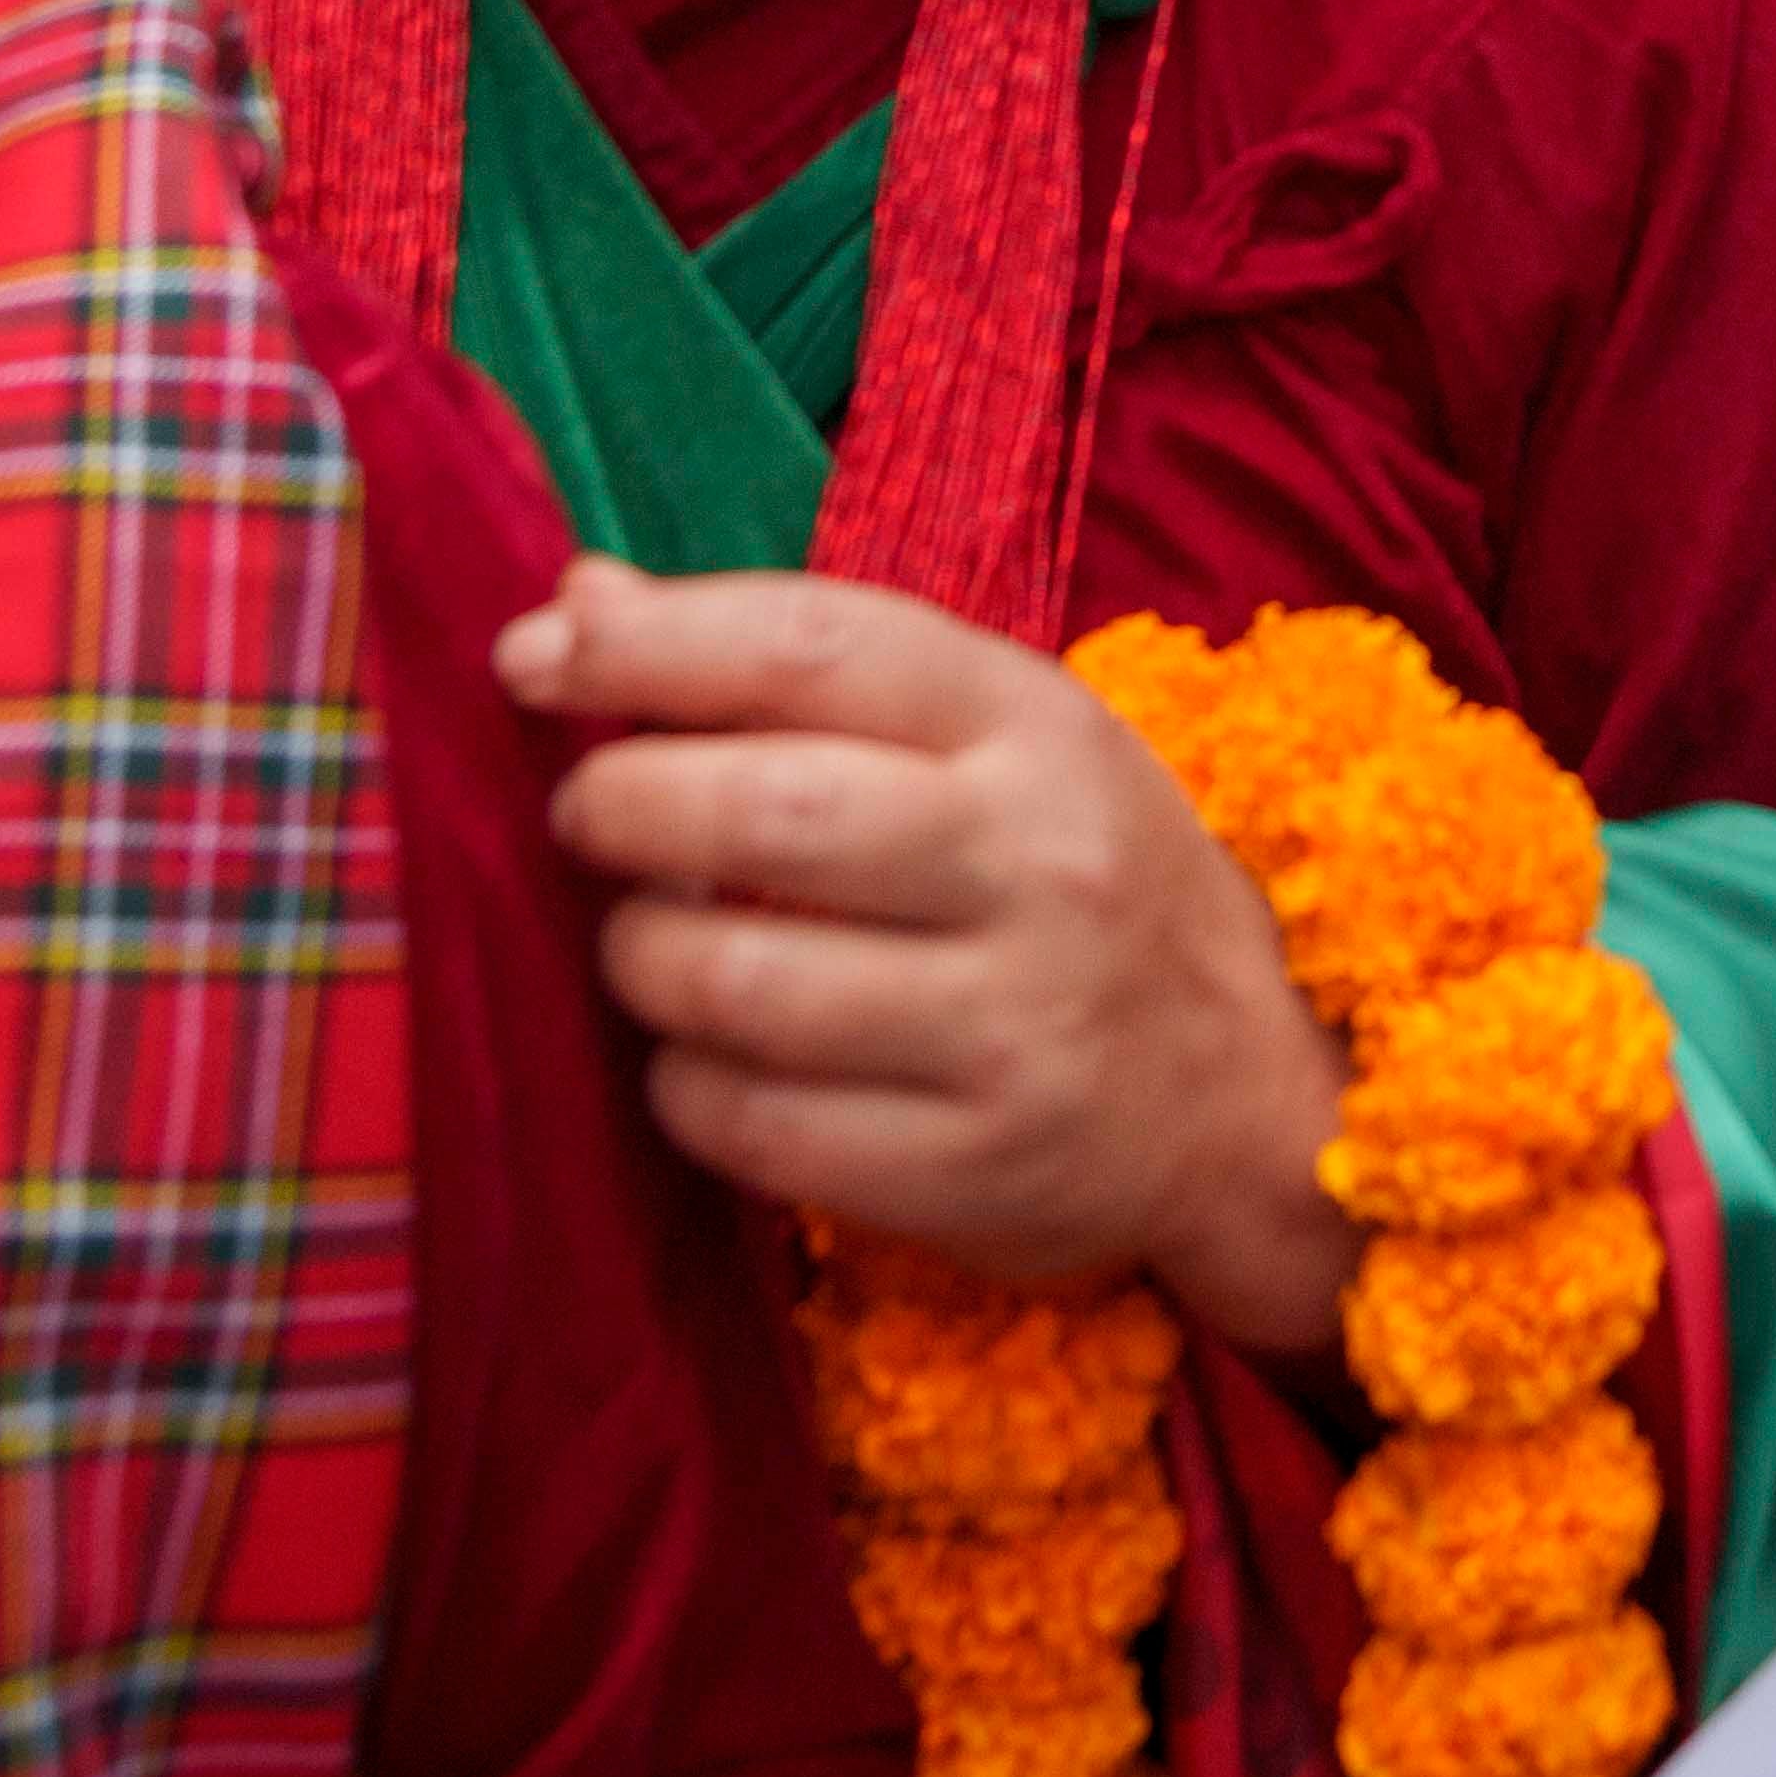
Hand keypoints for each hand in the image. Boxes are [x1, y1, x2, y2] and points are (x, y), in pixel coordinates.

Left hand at [503, 559, 1364, 1349]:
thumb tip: (572, 605)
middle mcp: (1035, 866)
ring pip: (734, 984)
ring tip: (644, 942)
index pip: (811, 647)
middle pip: (764, 814)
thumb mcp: (979, 733)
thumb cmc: (1067, 874)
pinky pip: (752, 1127)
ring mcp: (1012, 1029)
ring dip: (637, 957)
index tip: (531, 658)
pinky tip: (702, 1057)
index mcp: (1032, 723)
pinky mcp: (972, 1172)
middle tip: (585, 815)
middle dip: (619, 805)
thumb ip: (787, 666)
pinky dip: (683, 1087)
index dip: (646, 645)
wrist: (1244, 1091)